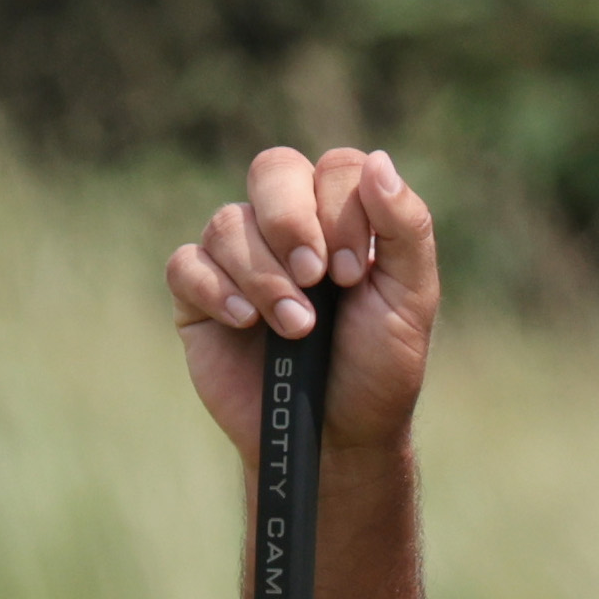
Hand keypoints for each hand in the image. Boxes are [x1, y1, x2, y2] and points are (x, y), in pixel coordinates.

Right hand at [166, 146, 438, 462]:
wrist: (336, 437)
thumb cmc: (377, 369)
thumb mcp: (411, 299)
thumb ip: (406, 227)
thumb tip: (379, 161)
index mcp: (341, 216)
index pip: (334, 168)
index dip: (340, 210)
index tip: (352, 275)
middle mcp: (287, 225)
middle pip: (273, 169)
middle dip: (293, 222)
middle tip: (316, 280)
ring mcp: (239, 258)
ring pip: (229, 222)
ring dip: (264, 276)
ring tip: (295, 328)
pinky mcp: (198, 296)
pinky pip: (186, 264)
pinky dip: (216, 290)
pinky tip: (244, 324)